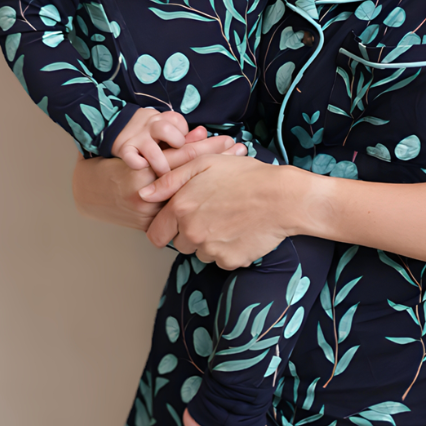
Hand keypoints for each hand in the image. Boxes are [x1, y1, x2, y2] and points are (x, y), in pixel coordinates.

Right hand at [71, 135, 245, 233]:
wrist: (85, 192)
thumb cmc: (111, 165)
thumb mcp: (136, 145)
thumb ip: (166, 140)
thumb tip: (199, 132)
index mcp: (140, 169)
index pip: (183, 157)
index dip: (208, 148)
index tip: (229, 140)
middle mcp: (144, 193)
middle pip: (190, 178)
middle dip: (218, 164)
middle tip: (241, 152)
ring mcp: (146, 213)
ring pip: (187, 201)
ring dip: (214, 186)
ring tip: (236, 173)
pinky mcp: (147, 226)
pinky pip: (177, 218)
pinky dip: (197, 209)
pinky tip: (219, 202)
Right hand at [111, 106, 196, 173]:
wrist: (117, 126)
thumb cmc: (152, 134)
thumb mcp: (168, 129)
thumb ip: (186, 135)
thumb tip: (204, 133)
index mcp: (163, 120)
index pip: (179, 122)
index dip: (186, 135)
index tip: (186, 143)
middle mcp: (151, 127)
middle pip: (169, 133)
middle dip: (179, 146)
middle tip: (181, 159)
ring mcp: (138, 139)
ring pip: (154, 151)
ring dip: (162, 165)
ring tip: (165, 174)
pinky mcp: (125, 149)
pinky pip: (132, 158)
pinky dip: (138, 163)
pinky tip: (144, 168)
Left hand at [142, 152, 298, 268]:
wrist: (281, 198)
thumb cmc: (246, 176)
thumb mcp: (204, 164)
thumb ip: (170, 179)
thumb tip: (144, 194)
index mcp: (181, 209)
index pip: (156, 234)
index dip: (164, 228)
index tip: (177, 223)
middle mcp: (192, 233)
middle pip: (179, 244)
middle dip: (189, 233)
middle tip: (212, 214)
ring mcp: (211, 250)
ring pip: (200, 253)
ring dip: (209, 242)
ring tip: (229, 220)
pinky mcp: (230, 261)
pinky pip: (221, 260)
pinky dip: (228, 250)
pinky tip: (240, 231)